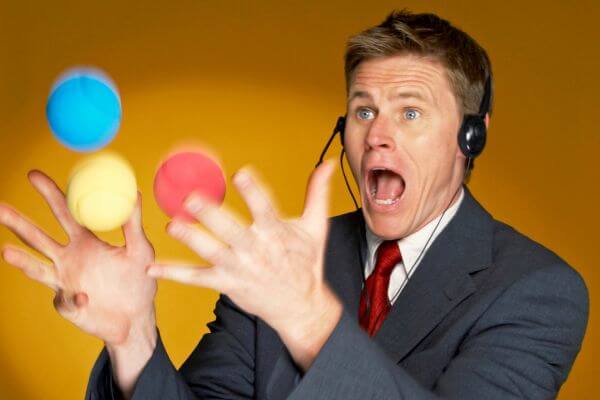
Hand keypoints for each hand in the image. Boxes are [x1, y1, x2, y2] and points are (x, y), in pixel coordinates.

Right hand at [0, 170, 156, 346]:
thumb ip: (133, 223)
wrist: (137, 317)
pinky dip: (74, 298)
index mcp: (85, 240)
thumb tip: (132, 191)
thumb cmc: (139, 280)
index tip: (33, 175)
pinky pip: (66, 300)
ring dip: (21, 260)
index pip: (64, 212)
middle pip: (38, 236)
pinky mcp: (68, 305)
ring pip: (37, 267)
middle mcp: (69, 258)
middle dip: (18, 221)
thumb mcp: (140, 249)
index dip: (49, 194)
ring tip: (5, 250)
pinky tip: (84, 297)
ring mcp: (64, 281)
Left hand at [148, 160, 341, 368]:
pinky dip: (175, 274)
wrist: (301, 305)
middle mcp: (256, 250)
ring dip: (191, 239)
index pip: (265, 209)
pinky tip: (152, 267)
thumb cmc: (306, 263)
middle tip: (191, 197)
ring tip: (172, 225)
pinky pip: (198, 279)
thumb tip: (326, 164)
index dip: (253, 191)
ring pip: (211, 253)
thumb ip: (317, 193)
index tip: (241, 173)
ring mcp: (240, 269)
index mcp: (277, 233)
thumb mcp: (316, 228)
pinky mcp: (227, 284)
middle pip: (232, 230)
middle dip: (212, 215)